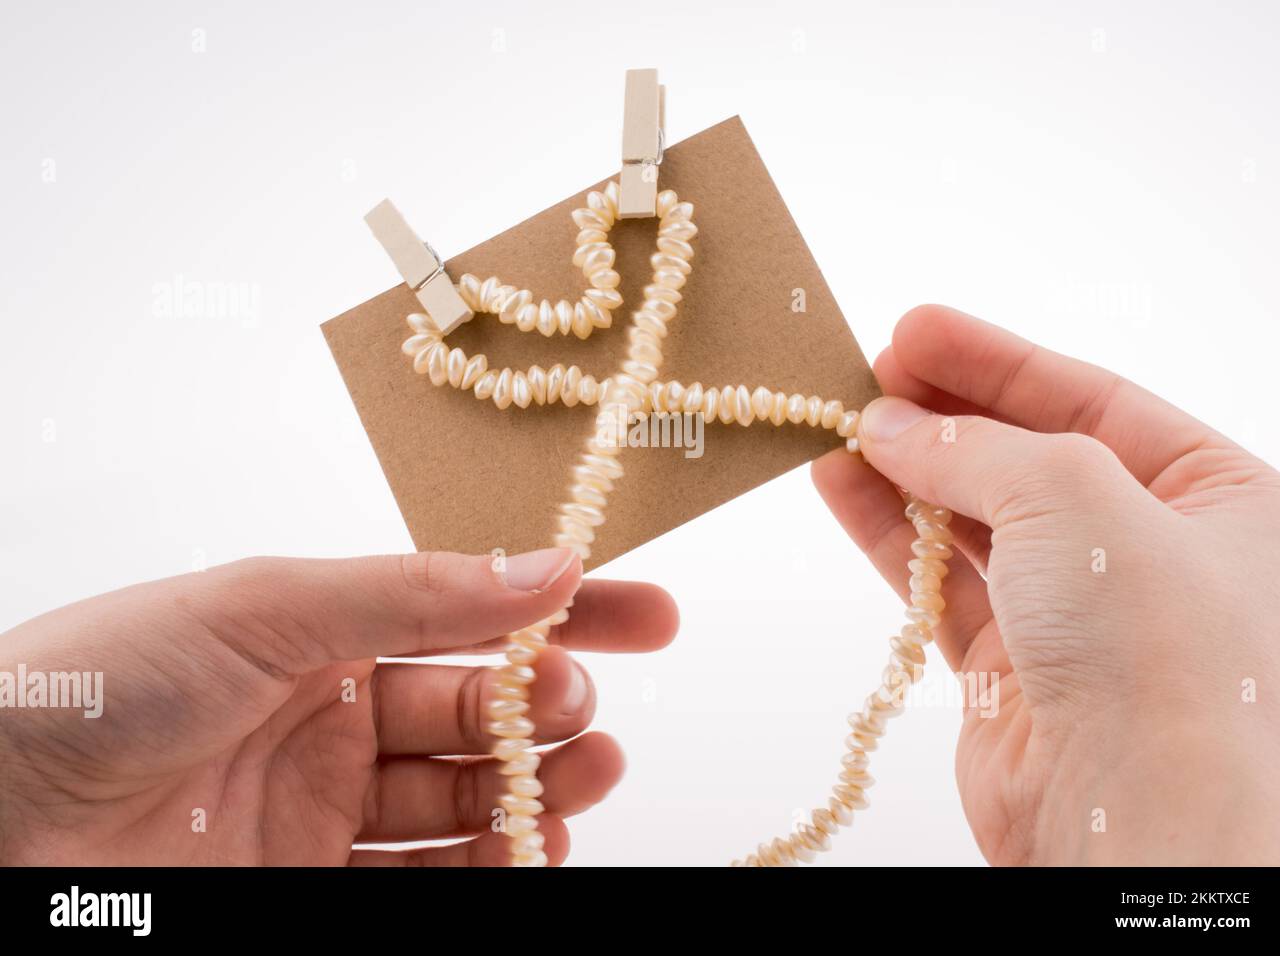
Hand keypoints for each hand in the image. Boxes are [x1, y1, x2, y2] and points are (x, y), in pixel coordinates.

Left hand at [0, 548, 676, 864]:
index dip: (565, 612)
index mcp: (327, 632)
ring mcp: (324, 807)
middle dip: (546, 706)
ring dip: (533, 790)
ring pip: (464, 802)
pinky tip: (527, 851)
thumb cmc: (104, 679)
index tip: (649, 615)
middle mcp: (334, 716)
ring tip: (582, 776)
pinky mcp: (310, 883)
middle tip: (578, 707)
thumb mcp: (269, 606)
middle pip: (478, 712)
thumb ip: (416, 594)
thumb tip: (548, 569)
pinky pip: (425, 882)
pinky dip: (487, 870)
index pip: (473, 614)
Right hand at [813, 305, 1279, 864]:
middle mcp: (1156, 557)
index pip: (1096, 400)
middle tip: (868, 374)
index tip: (914, 329)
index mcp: (1221, 502)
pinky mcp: (1016, 672)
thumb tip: (889, 426)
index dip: (998, 361)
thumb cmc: (1157, 653)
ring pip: (977, 521)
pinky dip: (890, 535)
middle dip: (946, 415)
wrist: (1135, 820)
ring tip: (838, 426)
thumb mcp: (1072, 492)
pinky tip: (842, 487)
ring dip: (906, 472)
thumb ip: (973, 447)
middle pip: (1030, 457)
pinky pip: (941, 582)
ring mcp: (1083, 617)